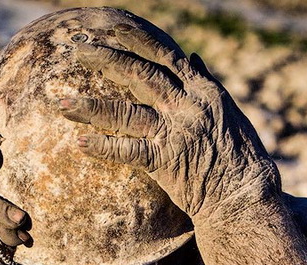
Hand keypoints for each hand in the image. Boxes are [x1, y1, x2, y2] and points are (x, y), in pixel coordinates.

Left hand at [59, 24, 279, 222]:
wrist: (244, 195)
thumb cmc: (239, 156)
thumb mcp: (227, 111)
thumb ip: (205, 83)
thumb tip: (192, 58)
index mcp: (202, 90)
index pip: (164, 55)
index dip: (136, 39)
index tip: (114, 27)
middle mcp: (187, 105)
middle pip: (139, 73)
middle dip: (105, 59)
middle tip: (78, 51)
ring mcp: (175, 132)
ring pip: (124, 111)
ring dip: (90, 106)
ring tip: (62, 104)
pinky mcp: (165, 161)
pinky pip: (127, 151)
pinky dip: (102, 146)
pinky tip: (79, 143)